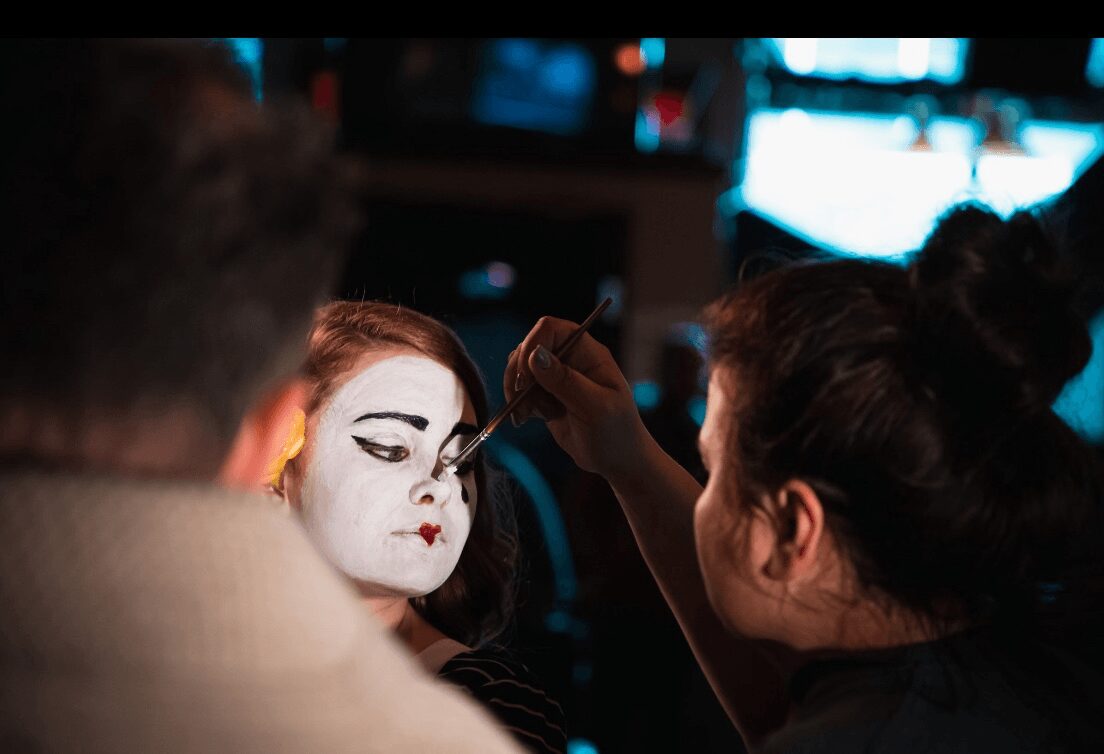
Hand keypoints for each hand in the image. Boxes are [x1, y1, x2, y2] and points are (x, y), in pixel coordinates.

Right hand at [504, 316, 650, 479]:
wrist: (618, 461)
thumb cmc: (616, 433)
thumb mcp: (595, 408)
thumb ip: (565, 381)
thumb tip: (535, 355)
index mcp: (588, 353)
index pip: (551, 328)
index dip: (533, 344)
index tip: (526, 376)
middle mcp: (571, 359)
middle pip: (529, 346)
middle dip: (519, 372)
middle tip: (521, 399)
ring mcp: (557, 377)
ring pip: (521, 368)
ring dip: (517, 390)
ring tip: (527, 414)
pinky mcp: (547, 396)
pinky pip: (522, 389)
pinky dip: (518, 403)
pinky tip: (528, 419)